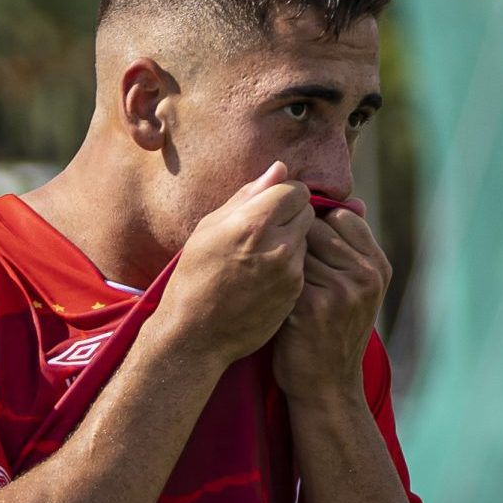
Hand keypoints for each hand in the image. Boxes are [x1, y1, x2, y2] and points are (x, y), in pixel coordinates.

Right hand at [156, 161, 314, 367]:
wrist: (197, 332)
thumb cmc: (195, 275)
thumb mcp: (210, 228)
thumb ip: (248, 196)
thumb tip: (279, 169)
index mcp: (253, 222)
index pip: (295, 189)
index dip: (283, 193)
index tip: (270, 203)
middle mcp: (278, 244)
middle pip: (306, 211)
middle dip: (291, 213)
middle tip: (266, 227)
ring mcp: (291, 271)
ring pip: (308, 237)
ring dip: (292, 238)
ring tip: (262, 254)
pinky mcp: (296, 291)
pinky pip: (303, 263)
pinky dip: (290, 263)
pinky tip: (265, 275)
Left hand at [272, 206, 390, 402]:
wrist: (326, 386)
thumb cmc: (333, 330)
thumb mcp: (358, 288)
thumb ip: (353, 247)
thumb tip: (355, 200)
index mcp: (378, 266)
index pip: (342, 216)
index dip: (316, 226)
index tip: (303, 248)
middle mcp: (364, 276)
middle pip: (315, 227)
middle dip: (295, 241)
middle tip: (286, 267)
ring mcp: (340, 291)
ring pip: (295, 247)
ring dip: (280, 259)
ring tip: (276, 281)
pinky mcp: (311, 306)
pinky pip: (281, 271)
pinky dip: (270, 279)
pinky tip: (267, 293)